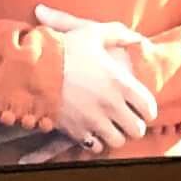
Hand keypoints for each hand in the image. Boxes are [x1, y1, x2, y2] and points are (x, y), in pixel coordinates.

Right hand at [34, 4, 157, 154]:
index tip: (140, 107)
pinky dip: (95, 141)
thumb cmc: (63, 48)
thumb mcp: (92, 33)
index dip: (147, 110)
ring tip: (108, 126)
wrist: (31, 66)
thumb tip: (137, 37)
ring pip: (118, 141)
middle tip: (125, 119)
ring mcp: (93, 119)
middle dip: (132, 125)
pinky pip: (95, 147)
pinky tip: (91, 131)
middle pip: (136, 130)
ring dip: (115, 135)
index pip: (149, 108)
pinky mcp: (75, 130)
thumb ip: (118, 34)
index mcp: (120, 82)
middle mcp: (110, 104)